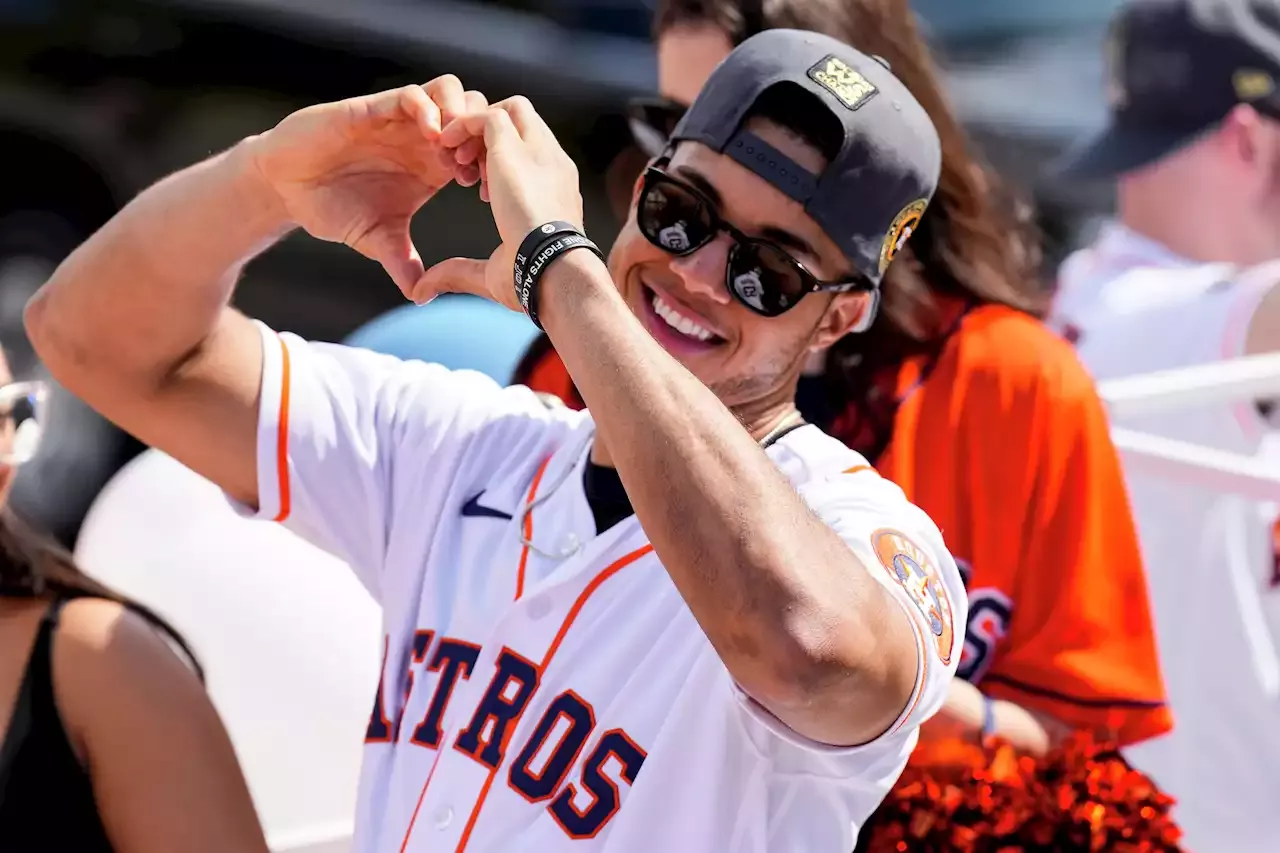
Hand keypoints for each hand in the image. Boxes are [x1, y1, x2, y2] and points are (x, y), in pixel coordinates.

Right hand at [245, 75, 486, 296]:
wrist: (286, 189)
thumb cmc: (333, 208)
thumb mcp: (377, 240)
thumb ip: (403, 264)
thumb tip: (420, 298)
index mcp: (432, 167)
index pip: (480, 150)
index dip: (490, 166)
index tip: (483, 192)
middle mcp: (421, 139)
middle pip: (476, 115)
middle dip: (483, 137)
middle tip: (474, 169)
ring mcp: (400, 121)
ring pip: (451, 92)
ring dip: (461, 117)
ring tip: (453, 153)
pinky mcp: (374, 109)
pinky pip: (413, 95)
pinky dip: (430, 109)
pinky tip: (431, 139)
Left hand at [413, 97, 587, 308]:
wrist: (552, 270)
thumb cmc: (533, 281)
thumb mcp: (492, 273)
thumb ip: (458, 272)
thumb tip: (422, 291)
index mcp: (558, 191)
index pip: (535, 156)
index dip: (503, 166)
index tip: (482, 192)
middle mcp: (553, 164)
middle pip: (526, 123)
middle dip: (492, 137)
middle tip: (464, 166)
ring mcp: (538, 151)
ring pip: (509, 111)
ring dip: (476, 128)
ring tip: (453, 160)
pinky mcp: (513, 146)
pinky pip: (487, 116)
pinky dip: (463, 126)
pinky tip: (446, 147)